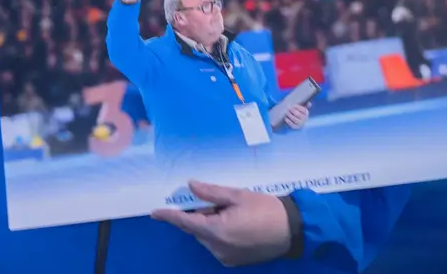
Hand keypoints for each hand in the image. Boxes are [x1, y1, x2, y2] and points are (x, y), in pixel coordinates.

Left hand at [151, 182, 290, 266]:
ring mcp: (226, 258)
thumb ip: (211, 192)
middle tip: (212, 200)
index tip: (154, 212)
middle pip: (196, 229)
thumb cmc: (264, 209)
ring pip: (206, 237)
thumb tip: (190, 186)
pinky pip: (216, 244)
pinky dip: (217, 232)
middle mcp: (218, 249)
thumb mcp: (236, 195)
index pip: (186, 223)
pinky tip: (232, 221)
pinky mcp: (234, 261)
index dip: (169, 216)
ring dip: (208, 223)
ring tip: (227, 209)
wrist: (292, 230)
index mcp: (217, 232)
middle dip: (198, 214)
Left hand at [284, 103, 309, 129]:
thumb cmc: (298, 111)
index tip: (293, 105)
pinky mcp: (296, 127)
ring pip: (295, 119)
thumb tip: (309, 103)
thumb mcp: (301, 108)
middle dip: (293, 111)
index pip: (303, 110)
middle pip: (298, 114)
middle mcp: (305, 119)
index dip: (298, 107)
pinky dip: (288, 121)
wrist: (295, 121)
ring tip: (286, 112)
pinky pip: (292, 124)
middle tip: (288, 108)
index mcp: (306, 113)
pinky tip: (285, 118)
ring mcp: (300, 124)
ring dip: (290, 115)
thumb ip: (305, 105)